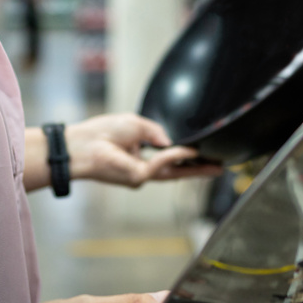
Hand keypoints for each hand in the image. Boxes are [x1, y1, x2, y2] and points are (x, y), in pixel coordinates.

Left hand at [66, 114, 223, 187]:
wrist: (82, 144)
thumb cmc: (102, 132)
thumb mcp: (136, 124)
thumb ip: (156, 132)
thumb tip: (172, 142)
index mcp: (141, 157)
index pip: (169, 161)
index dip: (187, 160)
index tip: (204, 156)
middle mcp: (142, 170)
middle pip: (176, 172)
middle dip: (198, 171)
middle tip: (219, 169)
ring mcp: (140, 176)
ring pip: (173, 172)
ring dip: (191, 163)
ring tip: (212, 163)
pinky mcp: (138, 177)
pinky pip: (162, 164)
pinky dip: (173, 155)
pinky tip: (184, 150)